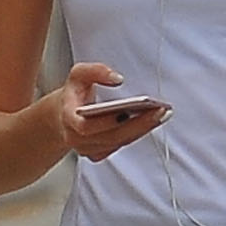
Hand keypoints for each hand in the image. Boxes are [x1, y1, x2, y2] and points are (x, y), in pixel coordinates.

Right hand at [51, 62, 167, 161]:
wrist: (64, 113)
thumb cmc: (74, 93)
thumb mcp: (78, 74)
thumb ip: (95, 71)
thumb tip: (117, 78)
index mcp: (68, 118)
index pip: (86, 126)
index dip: (107, 122)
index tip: (128, 111)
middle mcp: (76, 138)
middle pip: (111, 136)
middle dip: (138, 124)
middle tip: (159, 111)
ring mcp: (88, 149)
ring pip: (119, 142)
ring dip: (142, 129)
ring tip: (162, 114)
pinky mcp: (98, 154)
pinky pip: (121, 145)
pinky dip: (137, 133)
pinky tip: (152, 121)